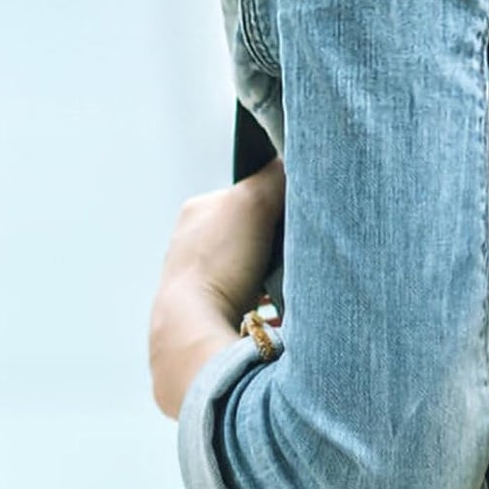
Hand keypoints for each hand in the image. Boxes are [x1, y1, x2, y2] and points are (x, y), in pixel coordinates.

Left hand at [155, 157, 285, 321]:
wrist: (194, 330)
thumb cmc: (217, 264)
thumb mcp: (253, 202)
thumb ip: (277, 176)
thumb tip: (296, 159)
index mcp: (197, 211)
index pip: (250, 196)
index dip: (279, 205)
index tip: (296, 221)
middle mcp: (193, 244)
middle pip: (255, 235)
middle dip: (278, 245)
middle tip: (295, 255)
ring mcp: (201, 281)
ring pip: (255, 271)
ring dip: (276, 278)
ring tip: (288, 287)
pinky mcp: (212, 315)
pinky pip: (255, 305)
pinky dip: (271, 307)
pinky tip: (279, 312)